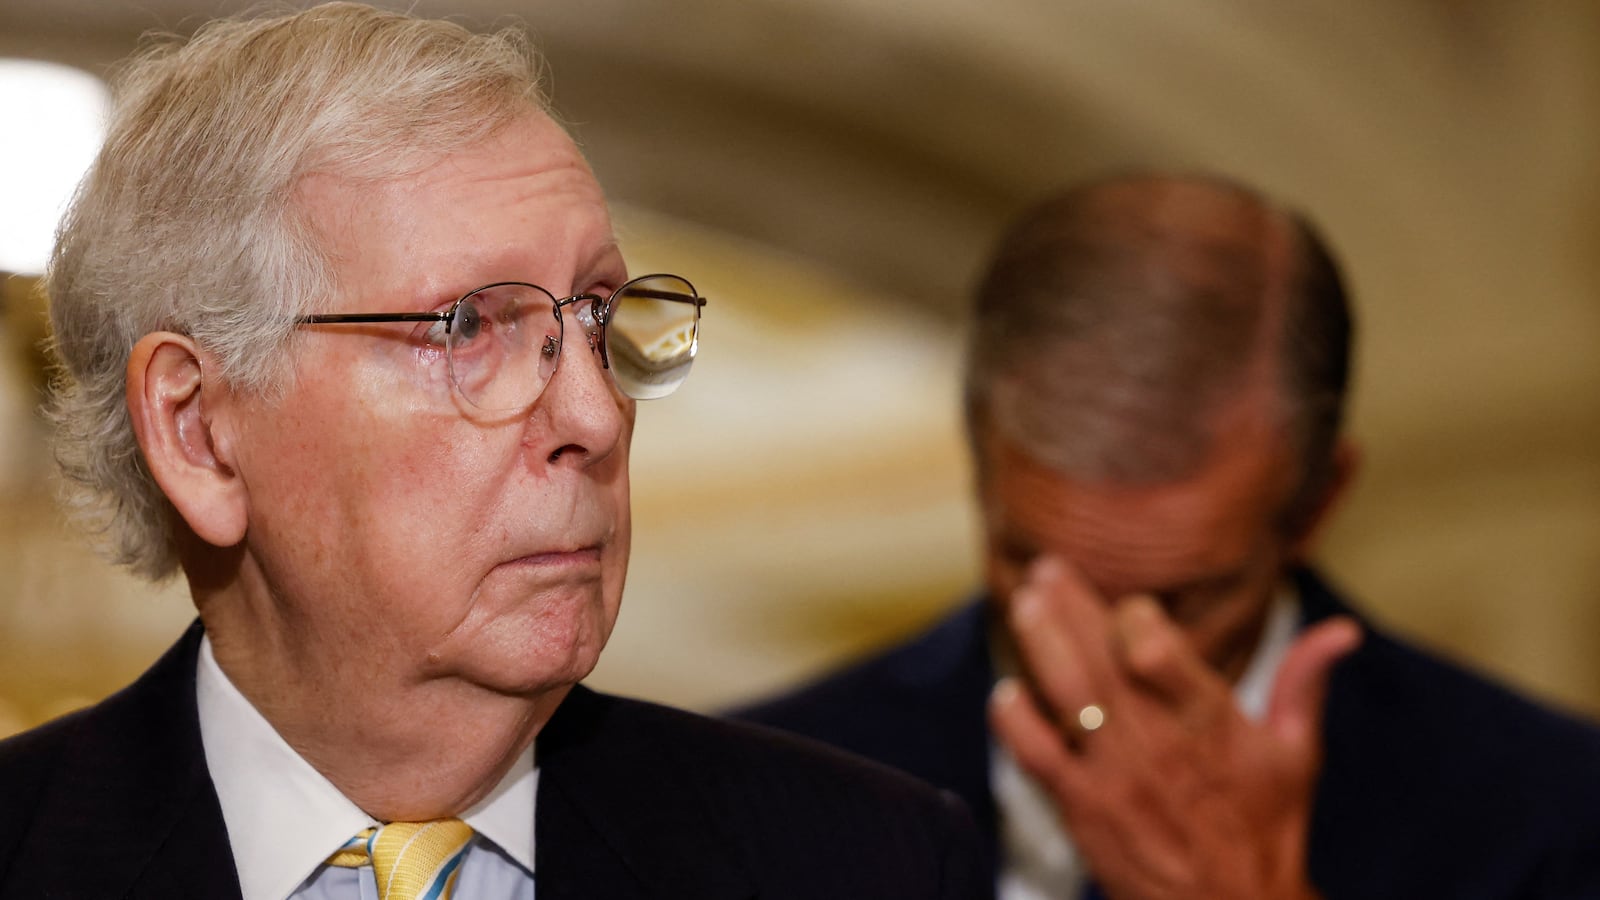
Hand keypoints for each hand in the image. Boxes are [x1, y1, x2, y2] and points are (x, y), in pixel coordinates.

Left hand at [989, 557, 1360, 899]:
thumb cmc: (1265, 830)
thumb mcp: (1296, 755)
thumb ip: (1306, 682)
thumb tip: (1342, 631)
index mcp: (1212, 721)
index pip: (1157, 648)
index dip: (1135, 616)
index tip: (1129, 605)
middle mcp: (1159, 742)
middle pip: (1102, 658)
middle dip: (1069, 606)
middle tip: (1046, 566)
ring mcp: (1116, 775)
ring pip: (1067, 694)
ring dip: (1040, 643)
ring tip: (1023, 600)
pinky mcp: (1084, 807)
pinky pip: (1036, 754)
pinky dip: (1015, 719)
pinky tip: (1006, 692)